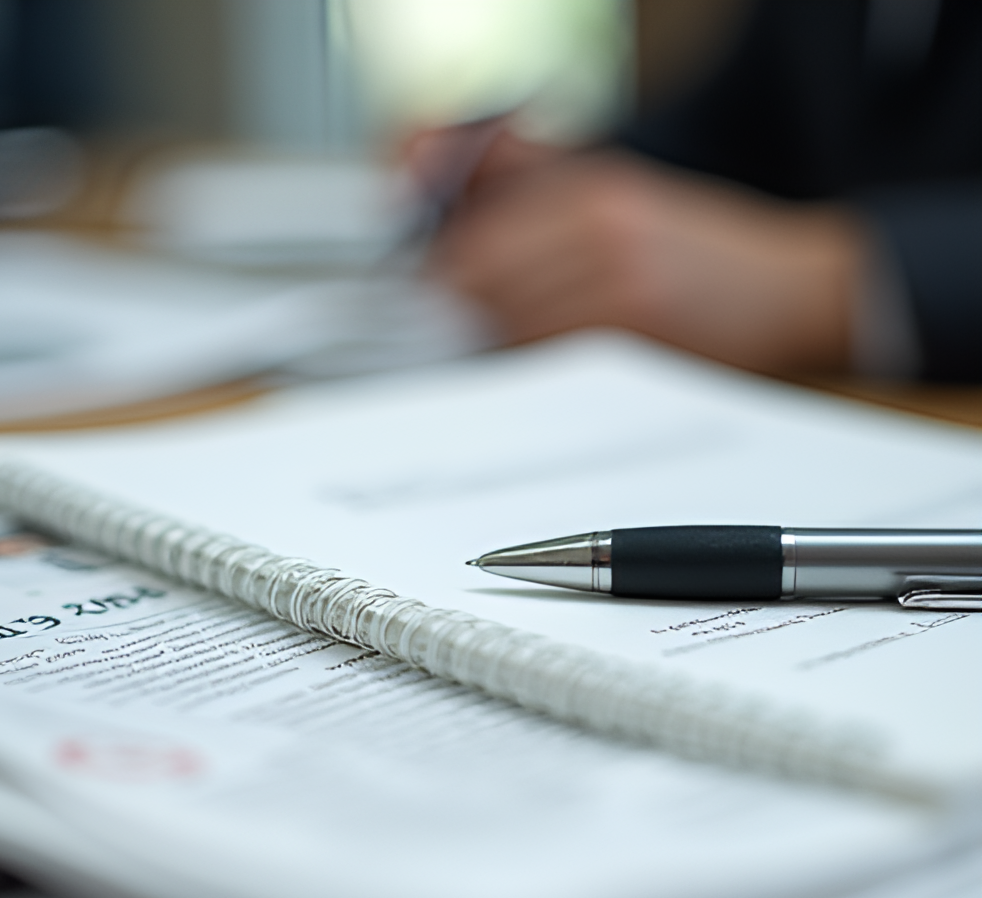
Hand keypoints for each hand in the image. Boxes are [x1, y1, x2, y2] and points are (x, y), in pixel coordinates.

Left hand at [425, 143, 865, 373]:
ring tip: (496, 363)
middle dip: (457, 318)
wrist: (795, 289)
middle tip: (452, 343)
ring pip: (510, 326)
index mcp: (590, 191)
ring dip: (492, 350)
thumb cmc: (704, 257)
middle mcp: (599, 230)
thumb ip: (545, 216)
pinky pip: (553, 361)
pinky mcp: (639, 337)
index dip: (441, 278)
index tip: (429, 304)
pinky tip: (538, 377)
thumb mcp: (627, 205)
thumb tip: (463, 244)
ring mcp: (619, 283)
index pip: (478, 238)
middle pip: (482, 283)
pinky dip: (532, 371)